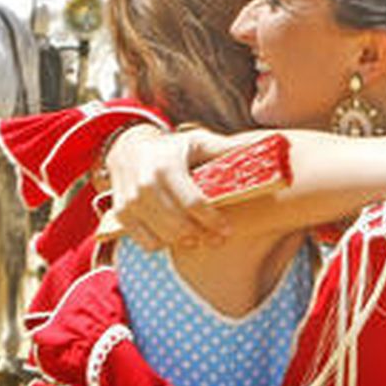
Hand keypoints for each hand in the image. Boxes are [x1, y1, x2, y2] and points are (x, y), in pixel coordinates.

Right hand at [105, 126, 239, 249]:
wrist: (128, 149)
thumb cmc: (172, 148)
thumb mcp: (198, 142)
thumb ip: (225, 149)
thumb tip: (264, 148)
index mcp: (166, 166)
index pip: (194, 203)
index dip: (213, 220)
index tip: (228, 230)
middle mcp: (145, 185)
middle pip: (179, 225)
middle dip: (203, 235)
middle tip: (218, 238)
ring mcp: (130, 202)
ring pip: (164, 237)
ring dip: (185, 241)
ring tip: (200, 236)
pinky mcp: (122, 214)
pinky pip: (147, 242)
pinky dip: (164, 243)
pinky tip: (176, 234)